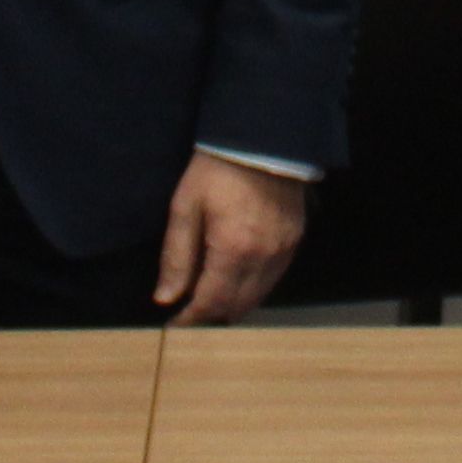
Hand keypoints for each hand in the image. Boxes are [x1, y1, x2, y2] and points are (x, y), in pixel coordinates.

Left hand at [155, 153, 309, 322]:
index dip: (190, 319)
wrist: (262, 137)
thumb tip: (166, 297)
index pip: (211, 302)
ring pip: (258, 296)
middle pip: (236, 306)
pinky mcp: (295, 239)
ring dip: (233, 303)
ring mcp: (284, 250)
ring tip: (210, 297)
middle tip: (189, 313)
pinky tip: (237, 277)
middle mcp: (264, 257)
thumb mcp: (186, 207)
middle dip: (211, 315)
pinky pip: (273, 278)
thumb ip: (177, 256)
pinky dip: (253, 287)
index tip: (174, 326)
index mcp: (233, 250)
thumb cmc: (217, 169)